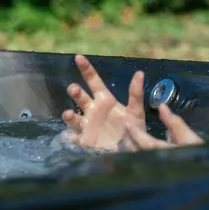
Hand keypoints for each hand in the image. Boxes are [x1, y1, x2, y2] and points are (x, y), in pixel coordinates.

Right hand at [61, 54, 202, 150]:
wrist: (132, 152)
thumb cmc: (133, 130)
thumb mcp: (136, 111)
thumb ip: (136, 93)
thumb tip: (140, 73)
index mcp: (105, 100)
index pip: (93, 81)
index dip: (86, 69)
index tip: (79, 57)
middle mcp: (93, 111)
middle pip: (81, 98)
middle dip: (76, 93)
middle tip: (74, 89)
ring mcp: (87, 126)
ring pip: (74, 118)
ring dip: (70, 116)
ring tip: (68, 114)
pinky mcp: (85, 141)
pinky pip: (76, 138)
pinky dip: (71, 137)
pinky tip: (70, 137)